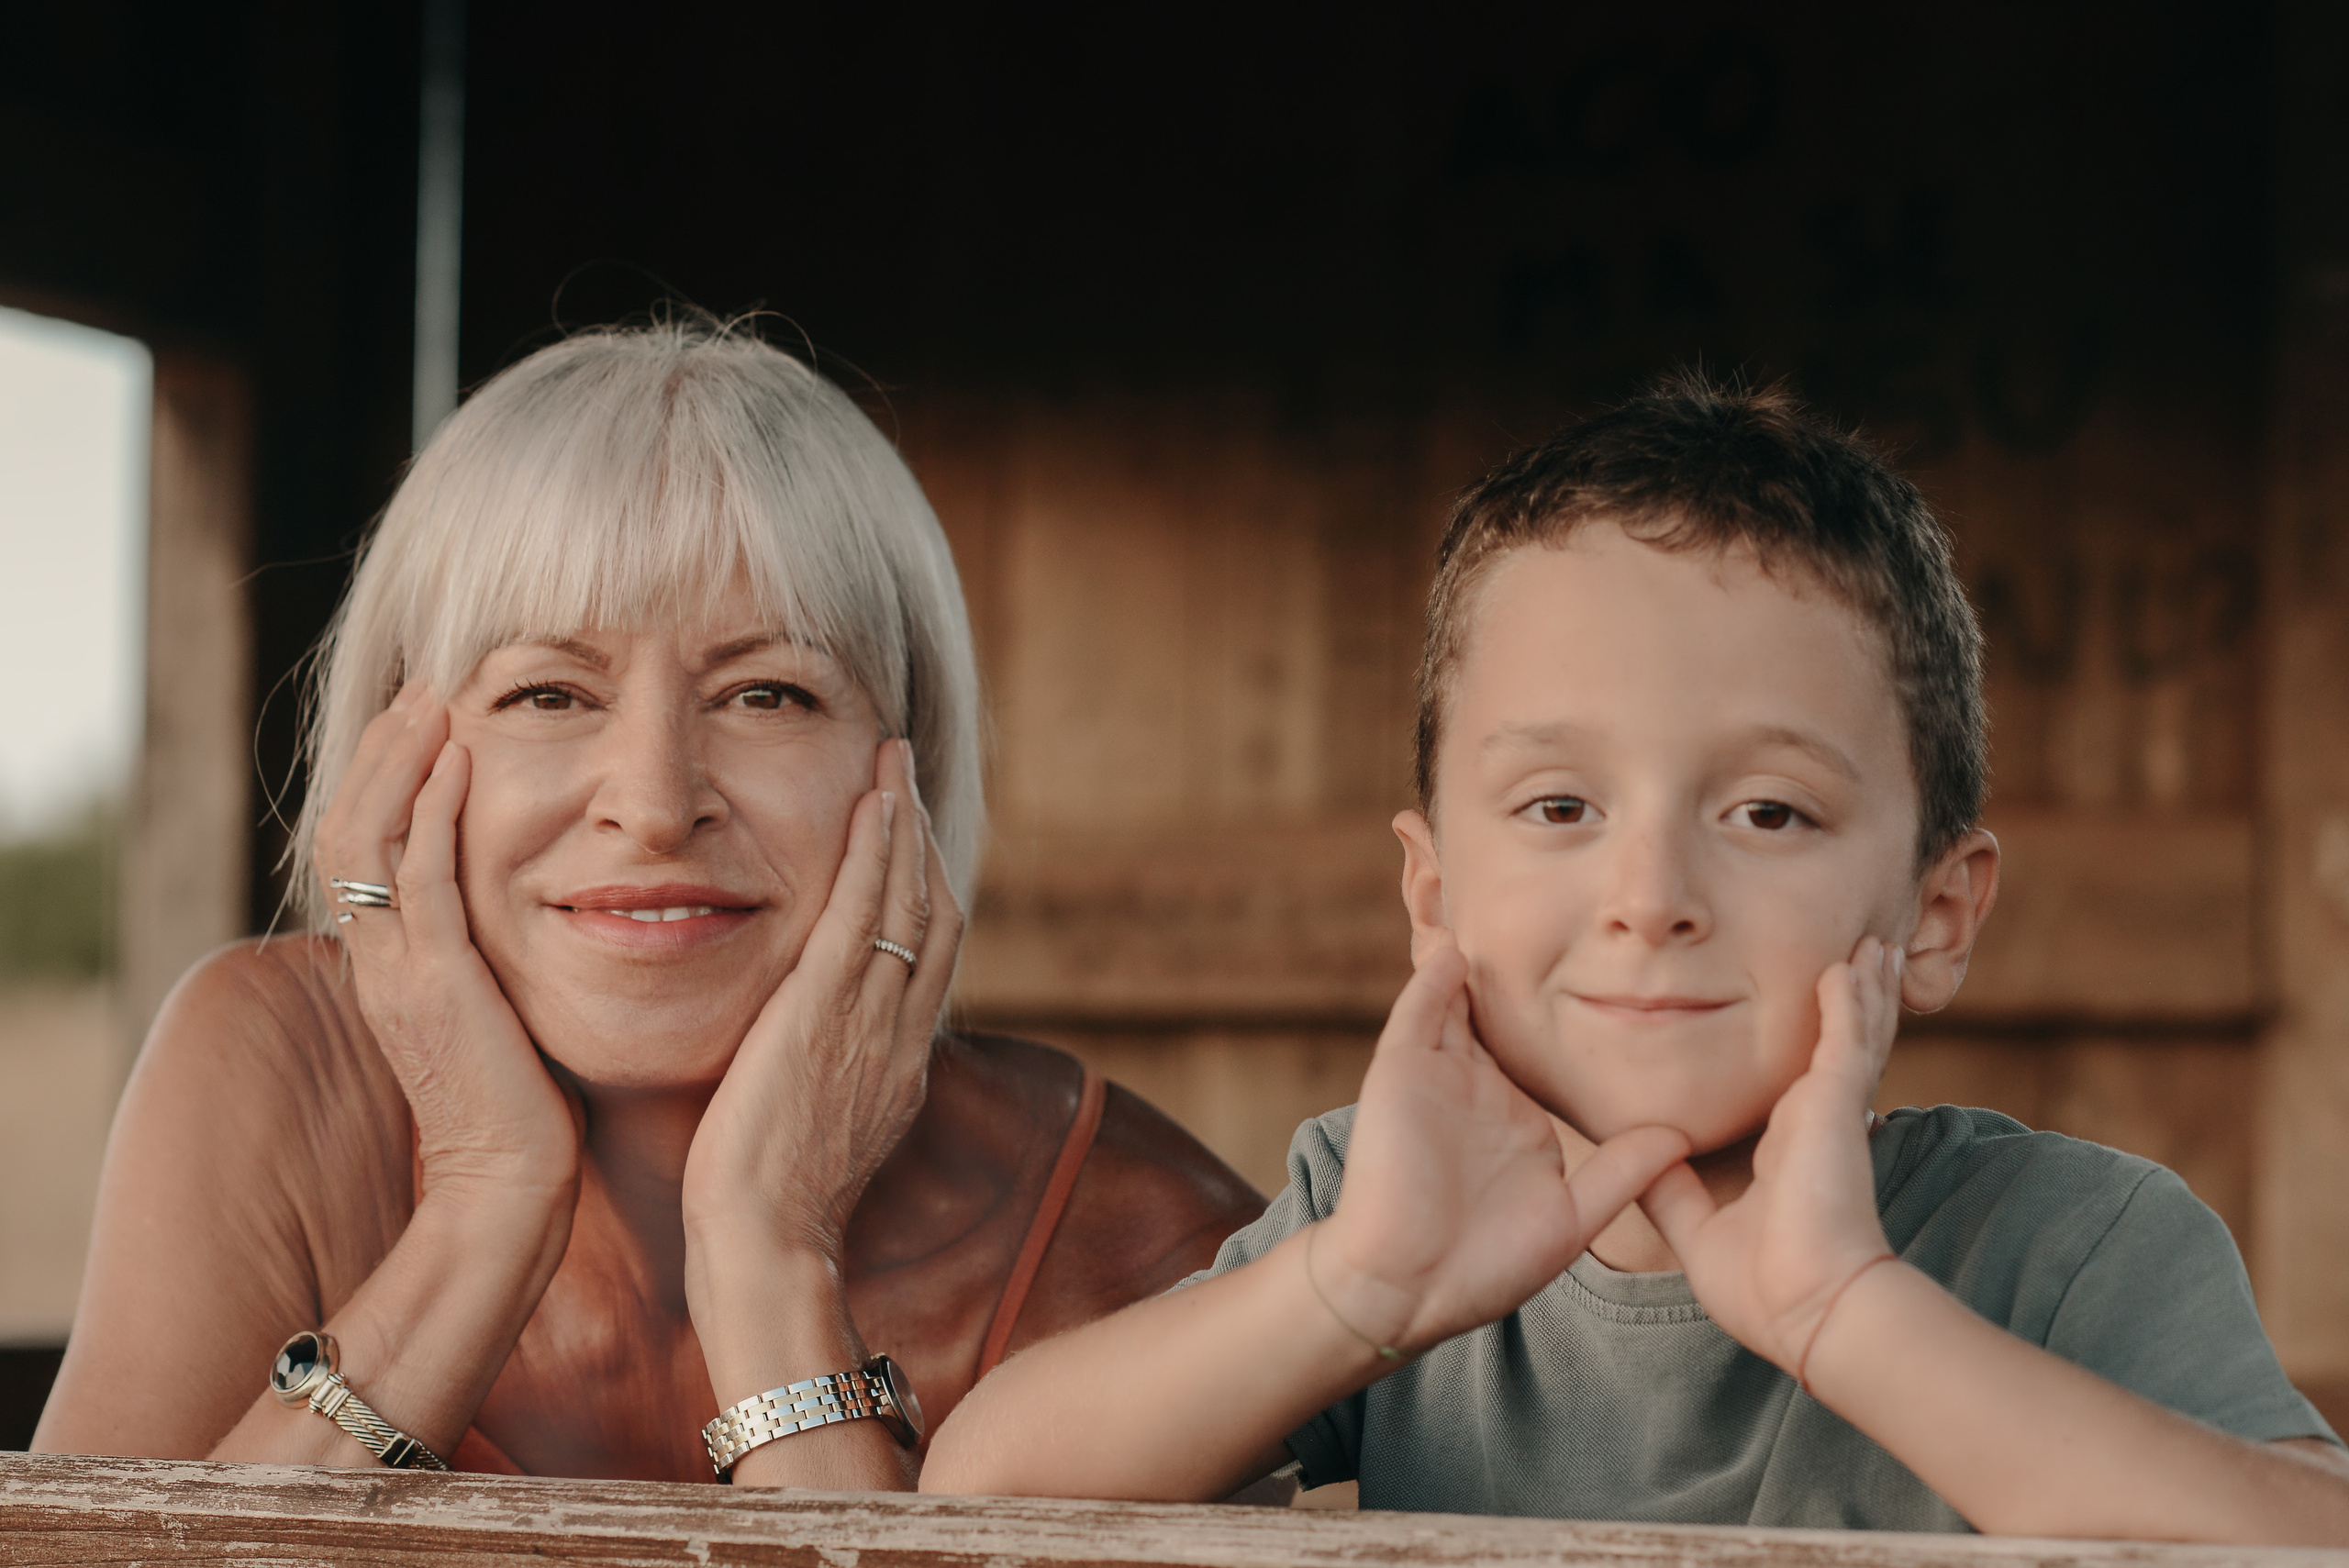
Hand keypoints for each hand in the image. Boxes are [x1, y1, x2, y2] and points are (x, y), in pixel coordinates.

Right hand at [315, 683, 580, 1201]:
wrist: (511, 1191)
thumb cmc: (522, 1114)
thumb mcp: (494, 1017)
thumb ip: (485, 965)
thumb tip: (516, 920)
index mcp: (390, 971)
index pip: (361, 854)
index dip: (382, 782)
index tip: (419, 724)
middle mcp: (380, 964)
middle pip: (347, 829)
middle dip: (382, 752)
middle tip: (420, 689)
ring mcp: (400, 973)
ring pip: (368, 838)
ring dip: (400, 760)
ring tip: (432, 699)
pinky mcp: (439, 985)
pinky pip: (421, 877)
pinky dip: (433, 809)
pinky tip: (461, 758)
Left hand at [681, 738, 961, 1260]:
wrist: (765, 1247)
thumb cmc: (766, 1217)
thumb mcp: (815, 1144)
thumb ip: (824, 1091)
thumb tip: (807, 1068)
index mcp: (899, 1069)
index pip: (930, 961)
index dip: (924, 891)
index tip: (906, 842)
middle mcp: (902, 1036)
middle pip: (937, 914)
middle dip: (922, 839)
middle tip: (903, 777)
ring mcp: (873, 1021)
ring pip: (911, 900)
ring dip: (904, 822)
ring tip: (890, 761)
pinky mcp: (828, 1010)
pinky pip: (867, 912)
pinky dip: (877, 850)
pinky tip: (871, 801)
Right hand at [1314, 938, 1689, 1354]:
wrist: (1408, 1291)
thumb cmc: (1483, 1266)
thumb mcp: (1570, 1216)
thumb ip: (1622, 1173)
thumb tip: (1681, 1136)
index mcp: (1516, 1119)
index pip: (1546, 1056)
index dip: (1574, 1019)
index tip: (1622, 978)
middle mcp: (1477, 1089)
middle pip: (1500, 1016)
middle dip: (1523, 973)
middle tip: (1564, 920)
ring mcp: (1438, 1077)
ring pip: (1458, 1002)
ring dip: (1476, 960)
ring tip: (1501, 908)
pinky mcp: (1402, 1073)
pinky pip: (1419, 1012)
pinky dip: (1435, 978)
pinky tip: (1457, 947)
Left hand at [1640, 935, 1901, 1376]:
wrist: (1806, 1310)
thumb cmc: (1764, 1287)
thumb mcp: (1698, 1228)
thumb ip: (1669, 1190)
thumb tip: (1638, 1158)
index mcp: (1787, 1146)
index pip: (1803, 1082)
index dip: (1812, 1051)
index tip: (1811, 1019)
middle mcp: (1813, 1122)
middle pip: (1837, 1045)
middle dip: (1849, 1002)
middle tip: (1858, 959)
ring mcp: (1829, 1111)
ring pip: (1852, 1032)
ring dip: (1859, 988)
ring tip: (1870, 948)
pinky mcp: (1838, 1106)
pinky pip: (1845, 1038)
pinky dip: (1848, 1000)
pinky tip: (1846, 966)